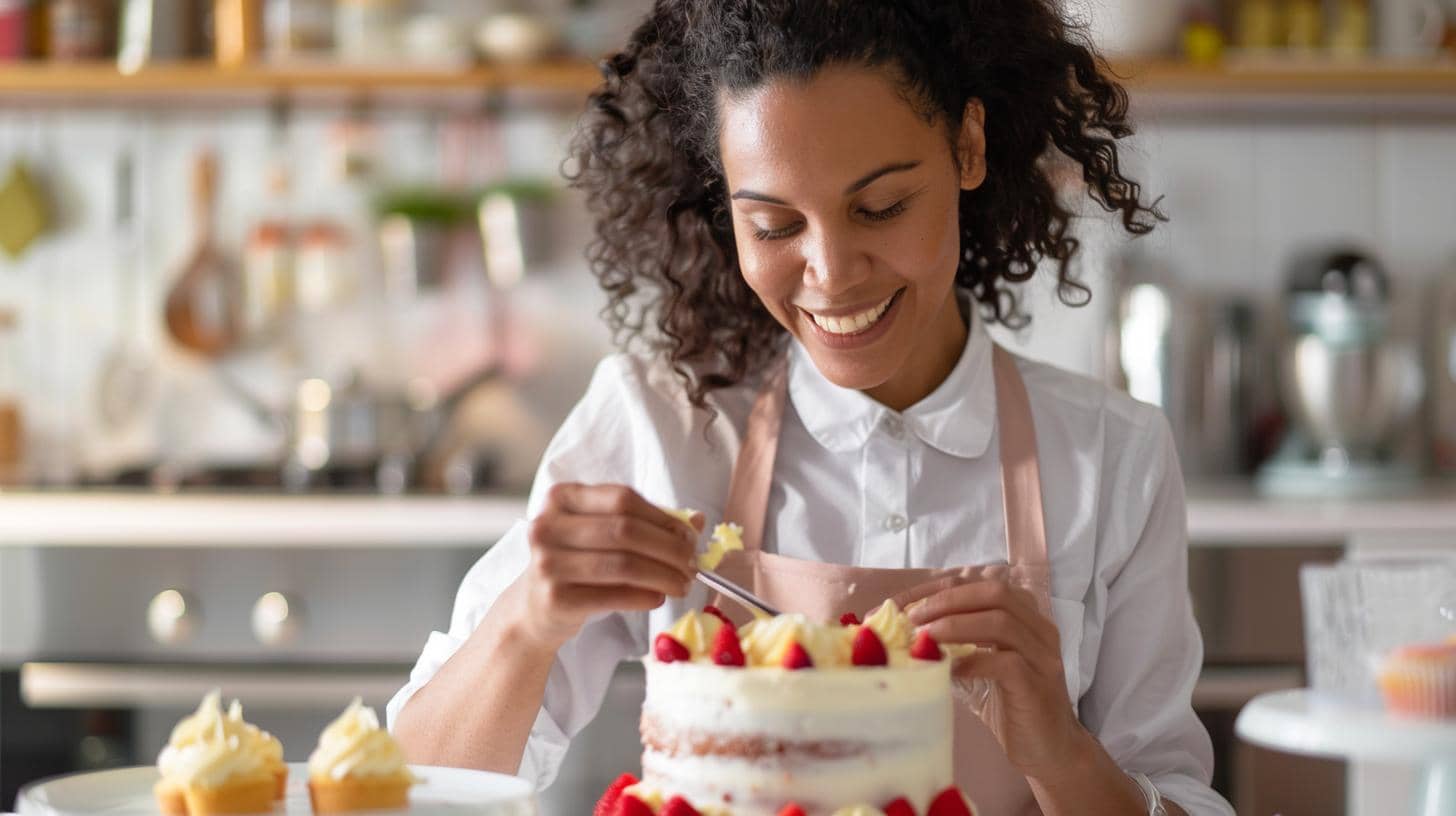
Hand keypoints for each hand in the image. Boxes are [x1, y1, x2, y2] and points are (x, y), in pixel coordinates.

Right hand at [513, 483, 700, 649]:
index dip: (662, 517)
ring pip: (623, 564)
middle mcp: (547, 525)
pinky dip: (644, 597)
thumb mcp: (602, 533)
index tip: (689, 535)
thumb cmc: (577, 563)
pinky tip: (658, 598)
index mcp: (561, 497)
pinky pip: (613, 596)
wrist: (535, 607)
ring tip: (682, 584)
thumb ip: (645, 522)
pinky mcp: (554, 599)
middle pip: (625, 530)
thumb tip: (696, 521)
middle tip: (692, 564)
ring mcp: (547, 563)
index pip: (623, 498)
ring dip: (662, 575)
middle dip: (668, 548)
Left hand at [896, 576, 1086, 779]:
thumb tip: (904, 633)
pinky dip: (973, 662)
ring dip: (956, 626)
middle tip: (912, 619)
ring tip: (924, 638)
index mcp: (1024, 616)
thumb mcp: (980, 666)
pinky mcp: (1038, 685)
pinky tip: (949, 670)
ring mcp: (1043, 656)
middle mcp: (1039, 628)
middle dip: (947, 601)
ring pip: (1001, 622)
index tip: (898, 605)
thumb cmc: (1009, 703)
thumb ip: (955, 645)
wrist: (1049, 749)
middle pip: (994, 593)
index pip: (978, 584)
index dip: (935, 590)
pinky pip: (1006, 663)